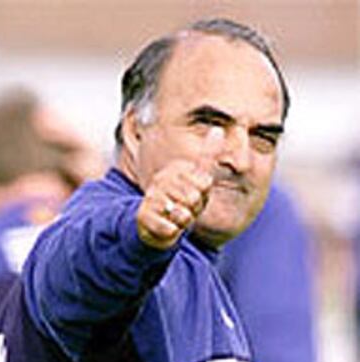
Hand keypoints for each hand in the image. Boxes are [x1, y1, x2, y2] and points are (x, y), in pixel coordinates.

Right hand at [137, 127, 224, 248]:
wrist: (156, 226)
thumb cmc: (179, 202)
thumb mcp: (198, 180)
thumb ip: (207, 156)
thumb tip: (218, 129)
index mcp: (176, 169)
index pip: (205, 183)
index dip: (203, 195)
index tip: (194, 196)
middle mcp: (162, 180)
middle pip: (194, 199)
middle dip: (193, 210)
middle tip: (183, 209)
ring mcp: (151, 197)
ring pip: (183, 215)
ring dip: (182, 222)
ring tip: (174, 218)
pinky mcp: (144, 216)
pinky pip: (170, 229)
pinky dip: (172, 232)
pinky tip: (166, 227)